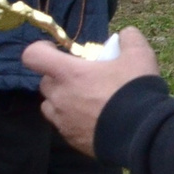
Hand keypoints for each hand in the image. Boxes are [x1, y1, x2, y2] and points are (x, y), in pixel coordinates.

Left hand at [23, 28, 160, 157]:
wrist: (140, 133)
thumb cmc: (133, 90)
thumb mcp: (139, 55)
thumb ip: (129, 39)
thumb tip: (125, 34)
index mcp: (69, 73)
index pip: (33, 56)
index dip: (41, 50)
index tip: (58, 51)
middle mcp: (59, 97)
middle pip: (45, 81)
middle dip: (61, 76)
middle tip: (85, 77)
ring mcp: (62, 120)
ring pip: (51, 105)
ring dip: (63, 99)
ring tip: (88, 100)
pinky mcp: (70, 139)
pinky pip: (64, 125)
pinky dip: (74, 119)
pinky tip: (96, 118)